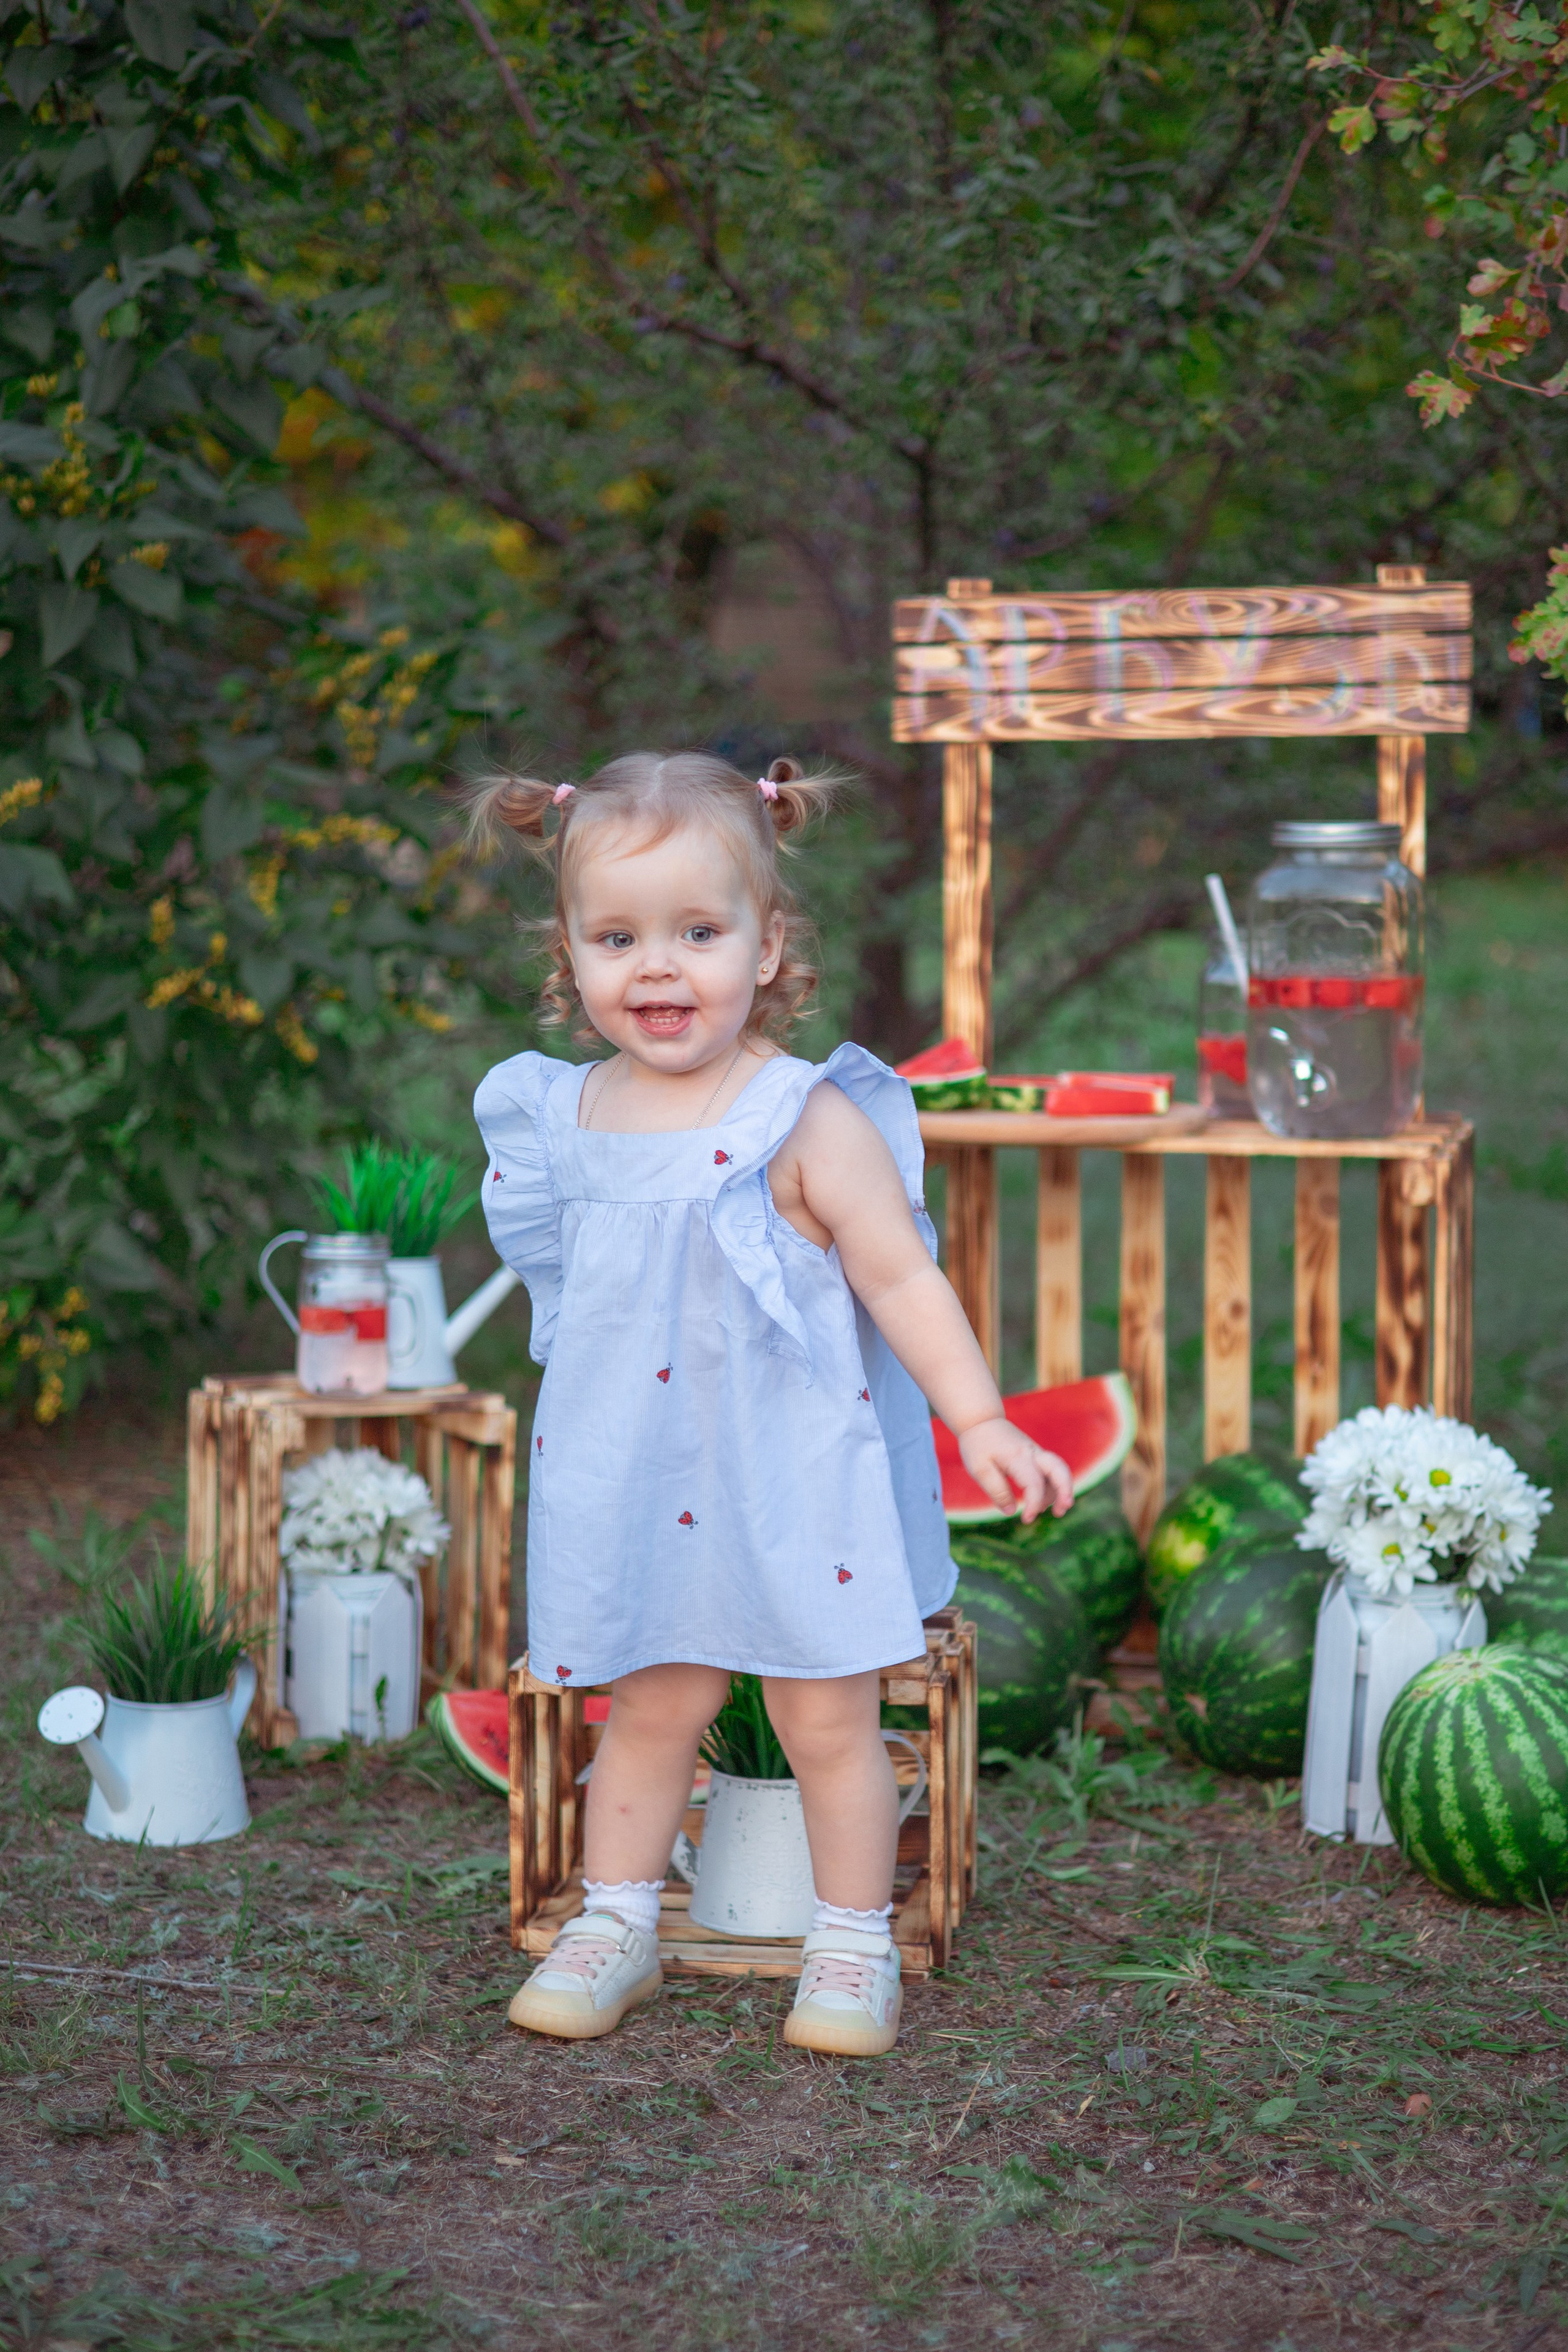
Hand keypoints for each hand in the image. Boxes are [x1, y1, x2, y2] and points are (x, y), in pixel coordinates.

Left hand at [956, 1418, 1073, 1525]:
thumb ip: (996, 1490)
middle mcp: (1032, 1453)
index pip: (1034, 1483)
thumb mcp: (979, 1469)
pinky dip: (1053, 1486)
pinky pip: (1052, 1470)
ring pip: (1058, 1470)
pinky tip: (1044, 1501)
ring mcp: (1036, 1452)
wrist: (981, 1421)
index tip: (1026, 1519)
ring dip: (1061, 1490)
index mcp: (1017, 1457)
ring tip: (1056, 1511)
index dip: (1034, 1504)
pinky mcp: (1036, 1455)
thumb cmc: (978, 1445)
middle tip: (1060, 1512)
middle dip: (1065, 1491)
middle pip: (1059, 1469)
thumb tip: (1011, 1511)